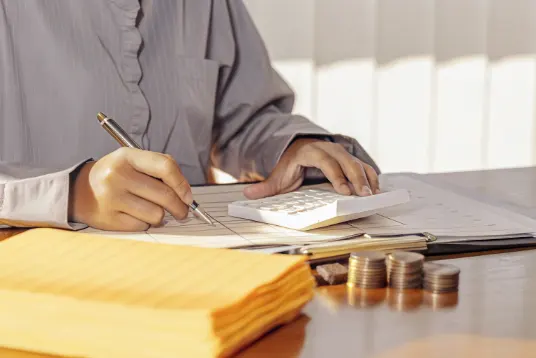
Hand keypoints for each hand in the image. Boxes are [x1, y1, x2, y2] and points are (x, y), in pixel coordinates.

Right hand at [69, 148, 191, 230]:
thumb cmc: (116, 175)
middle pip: (165, 195)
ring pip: (157, 214)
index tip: (188, 197)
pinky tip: (135, 215)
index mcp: (127, 156)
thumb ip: (160, 169)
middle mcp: (118, 175)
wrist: (79, 190)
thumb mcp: (133, 161)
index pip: (165, 166)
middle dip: (180, 207)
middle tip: (182, 211)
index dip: (182, 184)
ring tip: (152, 210)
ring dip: (160, 216)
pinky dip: (145, 223)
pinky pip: (142, 226)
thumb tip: (186, 194)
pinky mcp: (109, 219)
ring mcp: (112, 198)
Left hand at [243, 138, 378, 198]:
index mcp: (310, 151)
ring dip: (366, 177)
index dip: (336, 176)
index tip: (345, 191)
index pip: (326, 162)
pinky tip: (376, 188)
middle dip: (356, 178)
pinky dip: (370, 175)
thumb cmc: (288, 163)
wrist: (296, 146)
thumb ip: (265, 186)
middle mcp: (327, 148)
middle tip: (365, 195)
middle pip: (346, 161)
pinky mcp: (347, 157)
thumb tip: (247, 193)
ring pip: (356, 161)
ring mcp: (339, 151)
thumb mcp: (277, 175)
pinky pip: (361, 164)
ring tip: (374, 193)